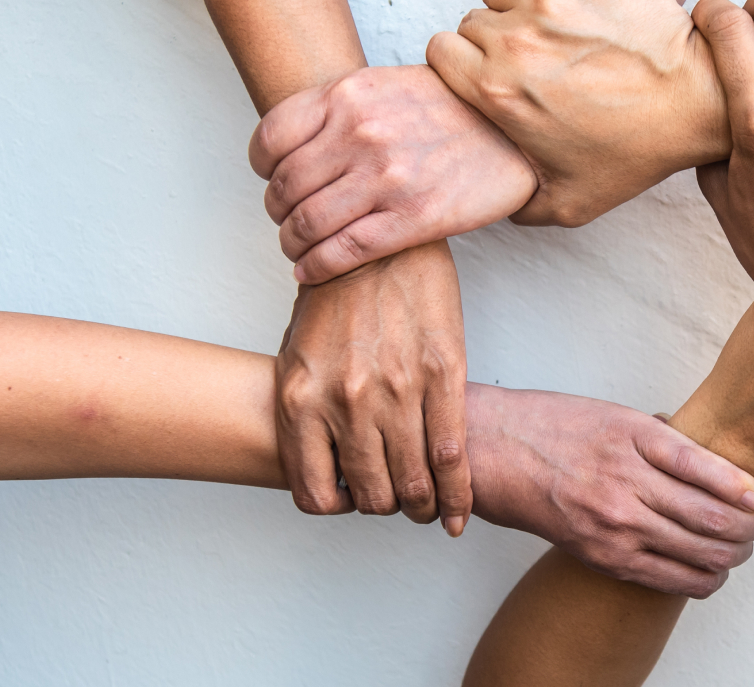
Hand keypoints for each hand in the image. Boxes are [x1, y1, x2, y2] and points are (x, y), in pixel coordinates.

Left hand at [249, 65, 536, 284]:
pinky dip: (317, 267)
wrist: (517, 131)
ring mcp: (387, 178)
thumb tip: (298, 142)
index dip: (262, 169)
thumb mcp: (389, 86)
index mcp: (349, 95)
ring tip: (299, 250)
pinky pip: (344, 252)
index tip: (272, 181)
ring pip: (307, 224)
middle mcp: (361, 133)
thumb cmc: (456, 110)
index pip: (271, 139)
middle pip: (284, 187)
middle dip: (278, 213)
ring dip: (292, 245)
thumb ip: (342, 108)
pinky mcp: (414, 218)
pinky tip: (312, 271)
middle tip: (288, 221)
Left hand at [275, 240, 472, 535]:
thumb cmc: (335, 296)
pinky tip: (456, 513)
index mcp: (301, 400)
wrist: (376, 241)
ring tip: (426, 507)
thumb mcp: (297, 355)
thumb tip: (326, 460)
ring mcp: (396, 390)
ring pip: (413, 484)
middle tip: (397, 500)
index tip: (350, 500)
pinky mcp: (441, 373)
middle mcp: (346, 402)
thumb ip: (308, 411)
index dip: (337, 507)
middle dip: (386, 506)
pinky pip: (452, 453)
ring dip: (421, 506)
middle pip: (371, 494)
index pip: (315, 493)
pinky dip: (457, 494)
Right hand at [427, 0, 728, 226]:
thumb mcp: (569, 203)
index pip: (441, 53)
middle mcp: (516, 39)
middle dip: (494, 39)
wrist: (698, 100)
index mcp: (499, 91)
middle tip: (534, 59)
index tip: (487, 71)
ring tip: (554, 28)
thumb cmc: (638, 149)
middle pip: (472, 22)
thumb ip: (515, 205)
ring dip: (518, 4)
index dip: (462, 64)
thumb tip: (487, 196)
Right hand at [465, 383, 753, 598]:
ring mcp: (615, 524)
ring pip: (699, 554)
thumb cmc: (557, 426)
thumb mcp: (620, 415)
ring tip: (739, 549)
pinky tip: (711, 574)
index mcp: (638, 440)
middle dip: (750, 529)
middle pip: (714, 519)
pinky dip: (701, 580)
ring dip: (732, 556)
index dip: (748, 491)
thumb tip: (718, 464)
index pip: (713, 472)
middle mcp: (629, 483)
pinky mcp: (603, 554)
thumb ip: (668, 441)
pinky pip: (667, 579)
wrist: (497, 452)